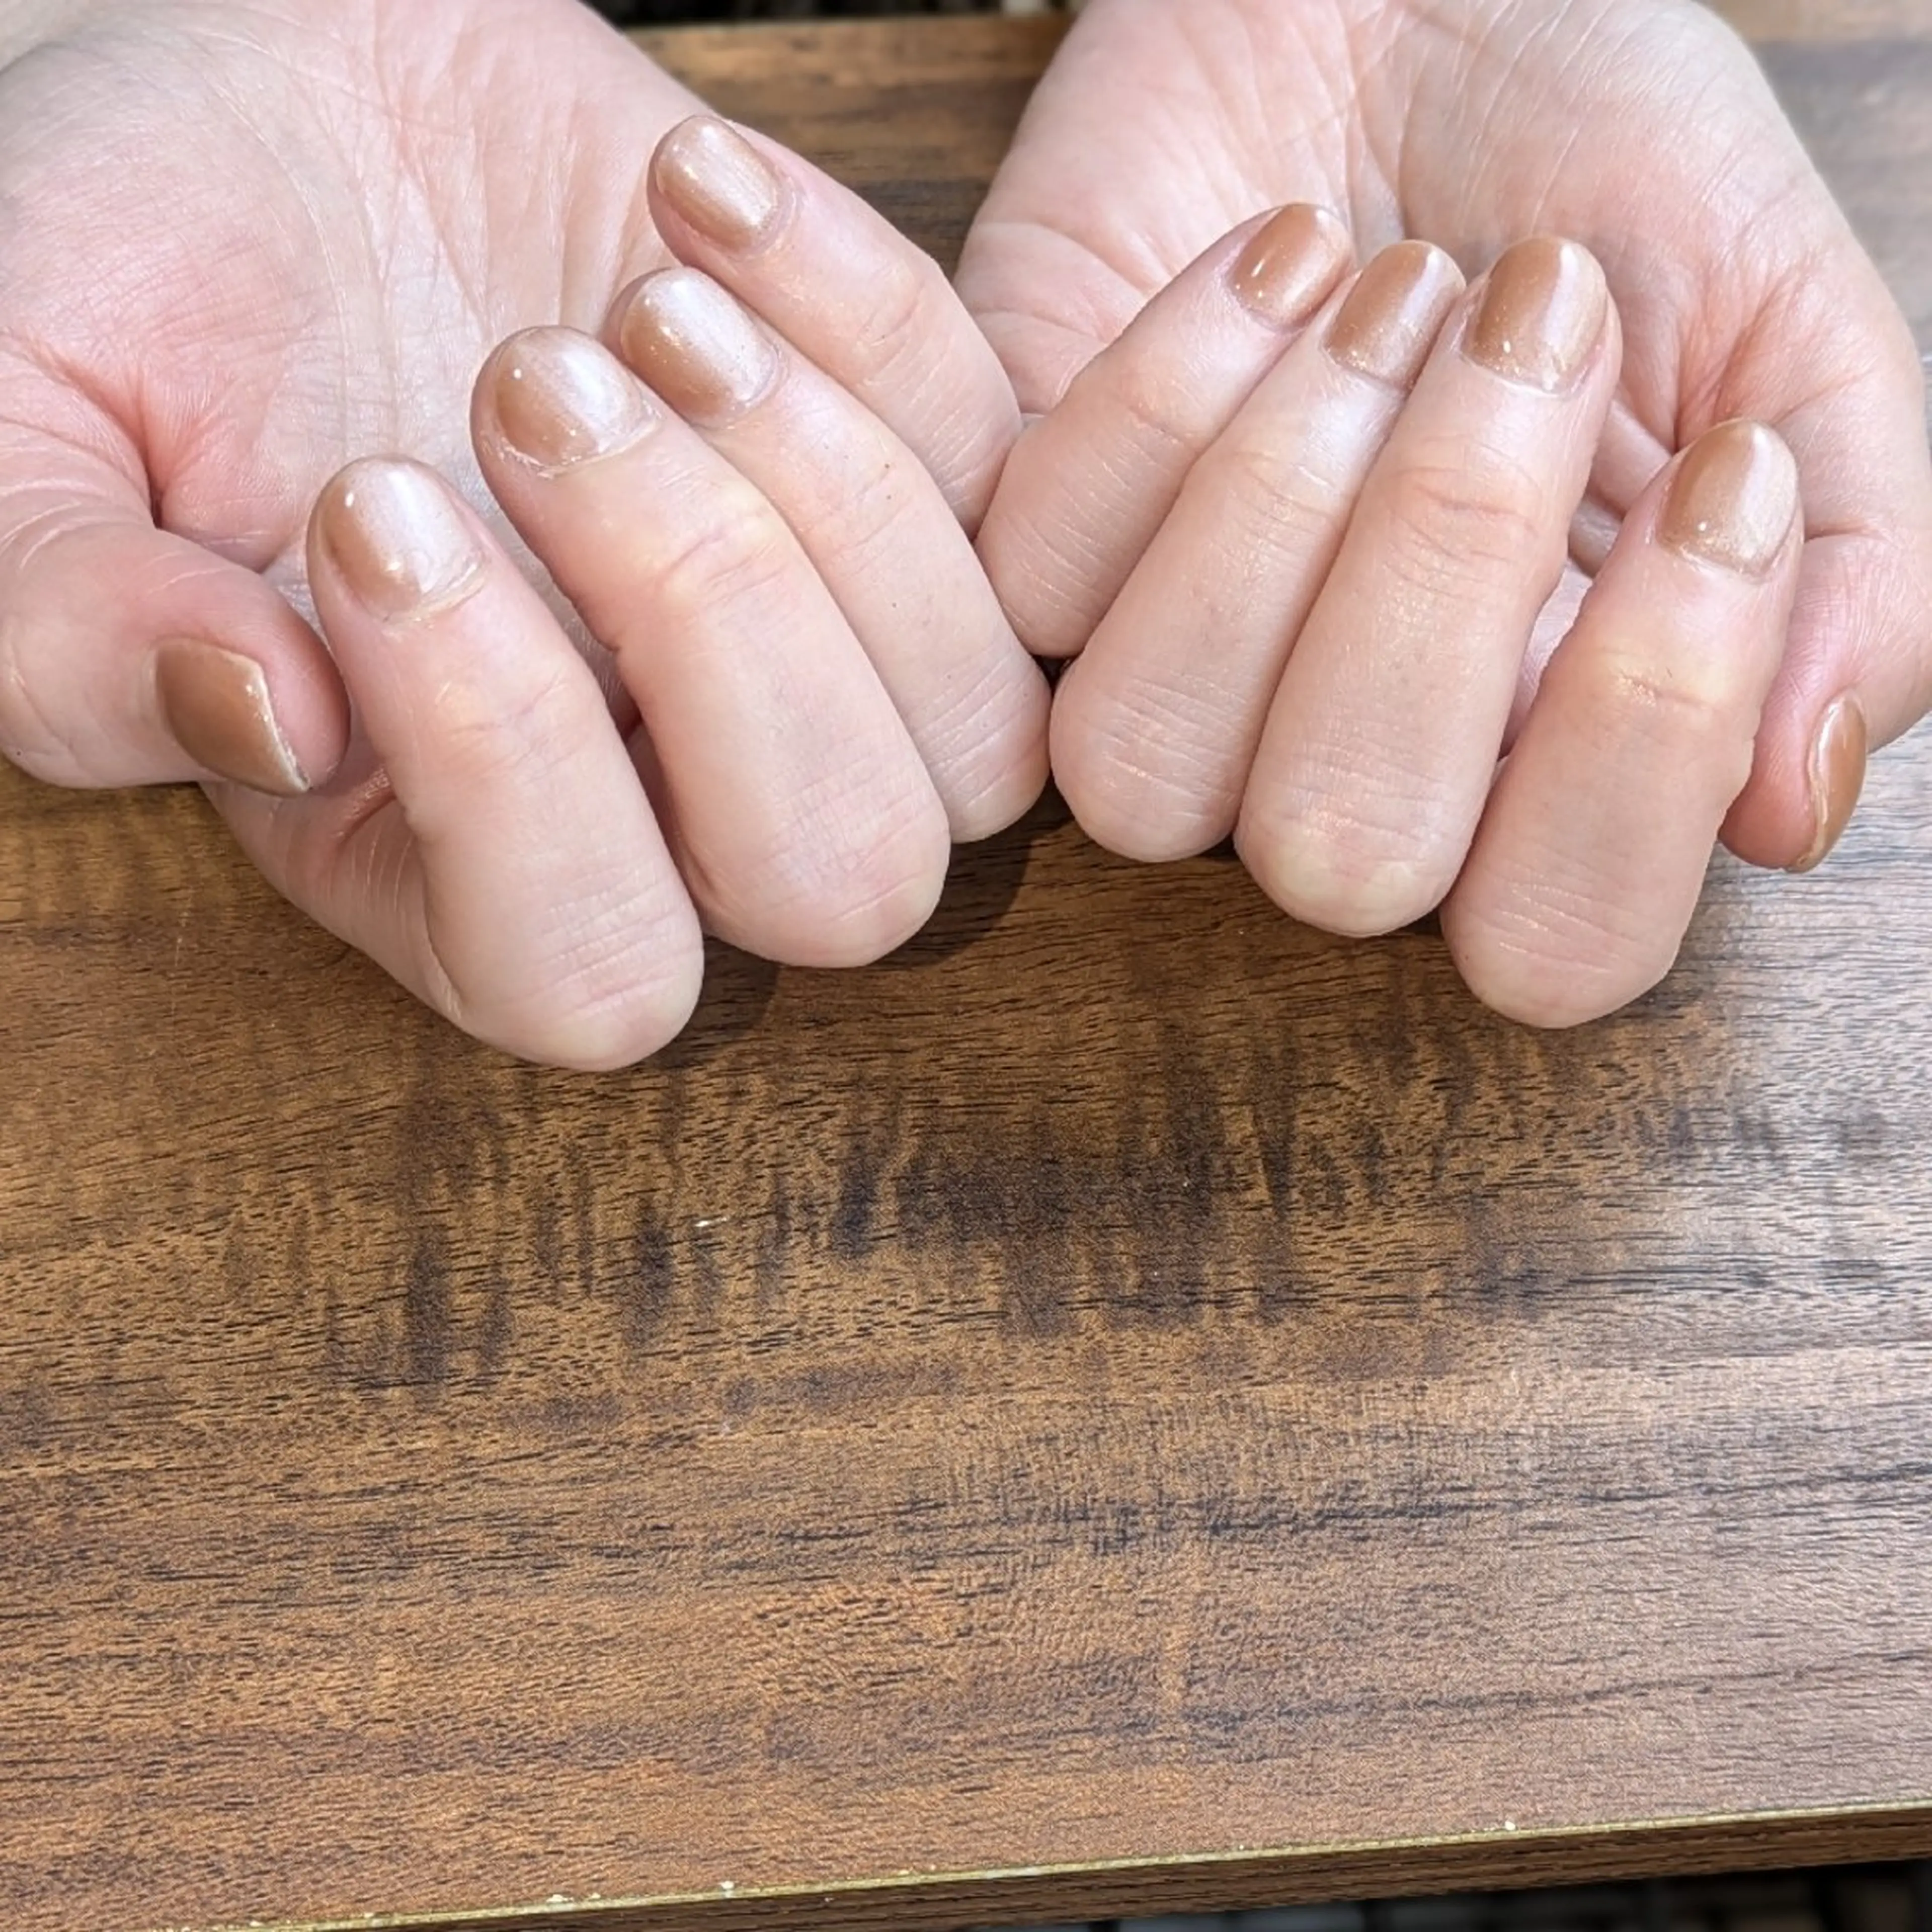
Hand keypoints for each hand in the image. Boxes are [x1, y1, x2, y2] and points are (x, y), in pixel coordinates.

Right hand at [0, 3, 1040, 1063]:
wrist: (262, 96)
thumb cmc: (120, 292)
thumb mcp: (13, 451)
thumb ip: (66, 631)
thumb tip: (261, 713)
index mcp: (453, 862)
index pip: (589, 972)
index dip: (518, 777)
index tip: (368, 503)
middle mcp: (673, 799)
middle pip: (842, 884)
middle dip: (711, 623)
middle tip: (525, 390)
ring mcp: (827, 653)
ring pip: (977, 726)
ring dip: (827, 495)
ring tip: (633, 306)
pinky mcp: (917, 480)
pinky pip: (1026, 484)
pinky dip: (880, 323)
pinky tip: (691, 193)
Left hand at [958, 0, 1931, 1020]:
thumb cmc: (1610, 183)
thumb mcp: (1791, 355)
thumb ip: (1850, 581)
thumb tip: (1796, 809)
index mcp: (1532, 771)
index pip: (1557, 943)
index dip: (1636, 750)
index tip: (1719, 481)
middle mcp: (1331, 769)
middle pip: (1340, 858)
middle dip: (1447, 572)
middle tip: (1533, 319)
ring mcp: (1159, 681)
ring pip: (1144, 765)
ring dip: (1287, 499)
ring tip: (1394, 287)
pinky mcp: (1018, 560)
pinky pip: (1035, 580)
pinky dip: (1168, 391)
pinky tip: (1279, 261)